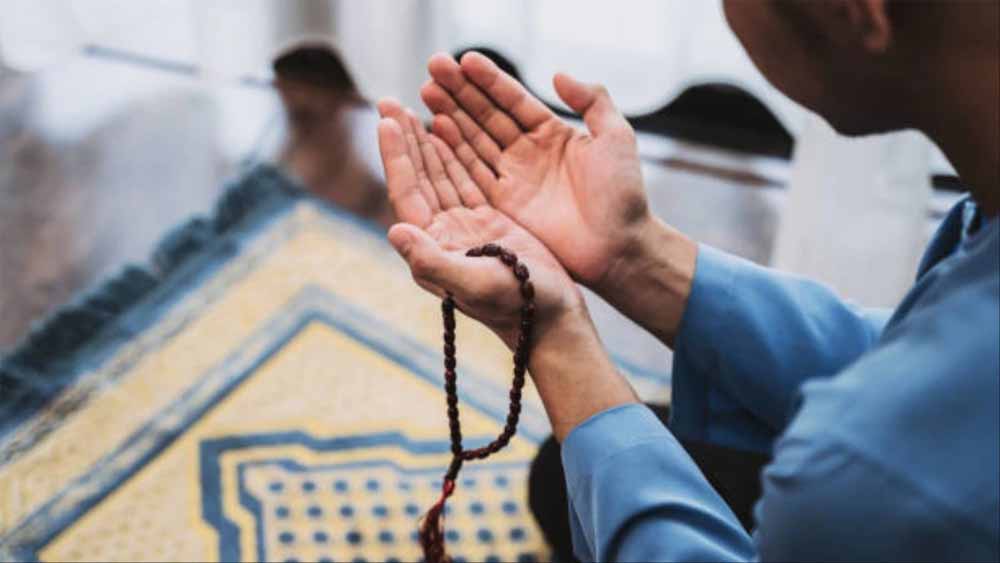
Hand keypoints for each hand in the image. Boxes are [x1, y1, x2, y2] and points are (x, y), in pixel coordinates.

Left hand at [376, 99, 639, 439]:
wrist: (553, 321)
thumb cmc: (517, 306)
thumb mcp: (474, 283)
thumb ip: (433, 261)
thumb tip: (394, 231)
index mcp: (434, 246)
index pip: (407, 192)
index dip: (396, 155)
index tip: (387, 118)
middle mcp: (444, 235)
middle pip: (419, 178)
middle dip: (405, 140)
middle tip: (389, 101)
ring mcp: (467, 228)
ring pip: (442, 175)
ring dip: (427, 142)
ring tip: (413, 106)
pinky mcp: (490, 224)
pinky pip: (467, 179)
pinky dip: (456, 153)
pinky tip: (448, 131)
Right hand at [421, 52, 697, 346]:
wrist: (620, 247)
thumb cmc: (624, 194)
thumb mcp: (616, 137)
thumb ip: (591, 101)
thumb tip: (558, 74)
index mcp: (552, 133)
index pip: (513, 99)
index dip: (490, 79)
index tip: (465, 59)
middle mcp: (528, 153)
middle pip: (487, 116)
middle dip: (460, 92)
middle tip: (433, 67)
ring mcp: (513, 179)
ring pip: (474, 140)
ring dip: (450, 115)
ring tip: (426, 90)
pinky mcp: (504, 205)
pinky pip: (473, 173)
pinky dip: (453, 152)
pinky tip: (435, 128)